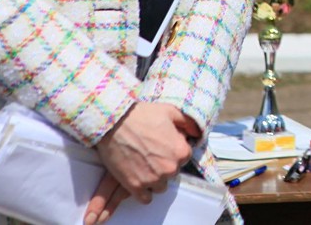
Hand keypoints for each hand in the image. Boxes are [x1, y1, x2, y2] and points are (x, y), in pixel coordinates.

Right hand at [87, 102, 198, 222]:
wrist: (113, 123)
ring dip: (155, 179)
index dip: (174, 152)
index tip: (163, 147)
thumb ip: (188, 123)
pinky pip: (145, 198)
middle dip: (165, 166)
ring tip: (144, 166)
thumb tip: (197, 133)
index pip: (184, 158)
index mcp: (181, 151)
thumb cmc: (142, 115)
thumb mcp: (171, 112)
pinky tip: (138, 180)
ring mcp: (152, 179)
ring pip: (160, 187)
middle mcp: (169, 168)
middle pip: (172, 173)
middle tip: (151, 155)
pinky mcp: (135, 186)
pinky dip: (143, 192)